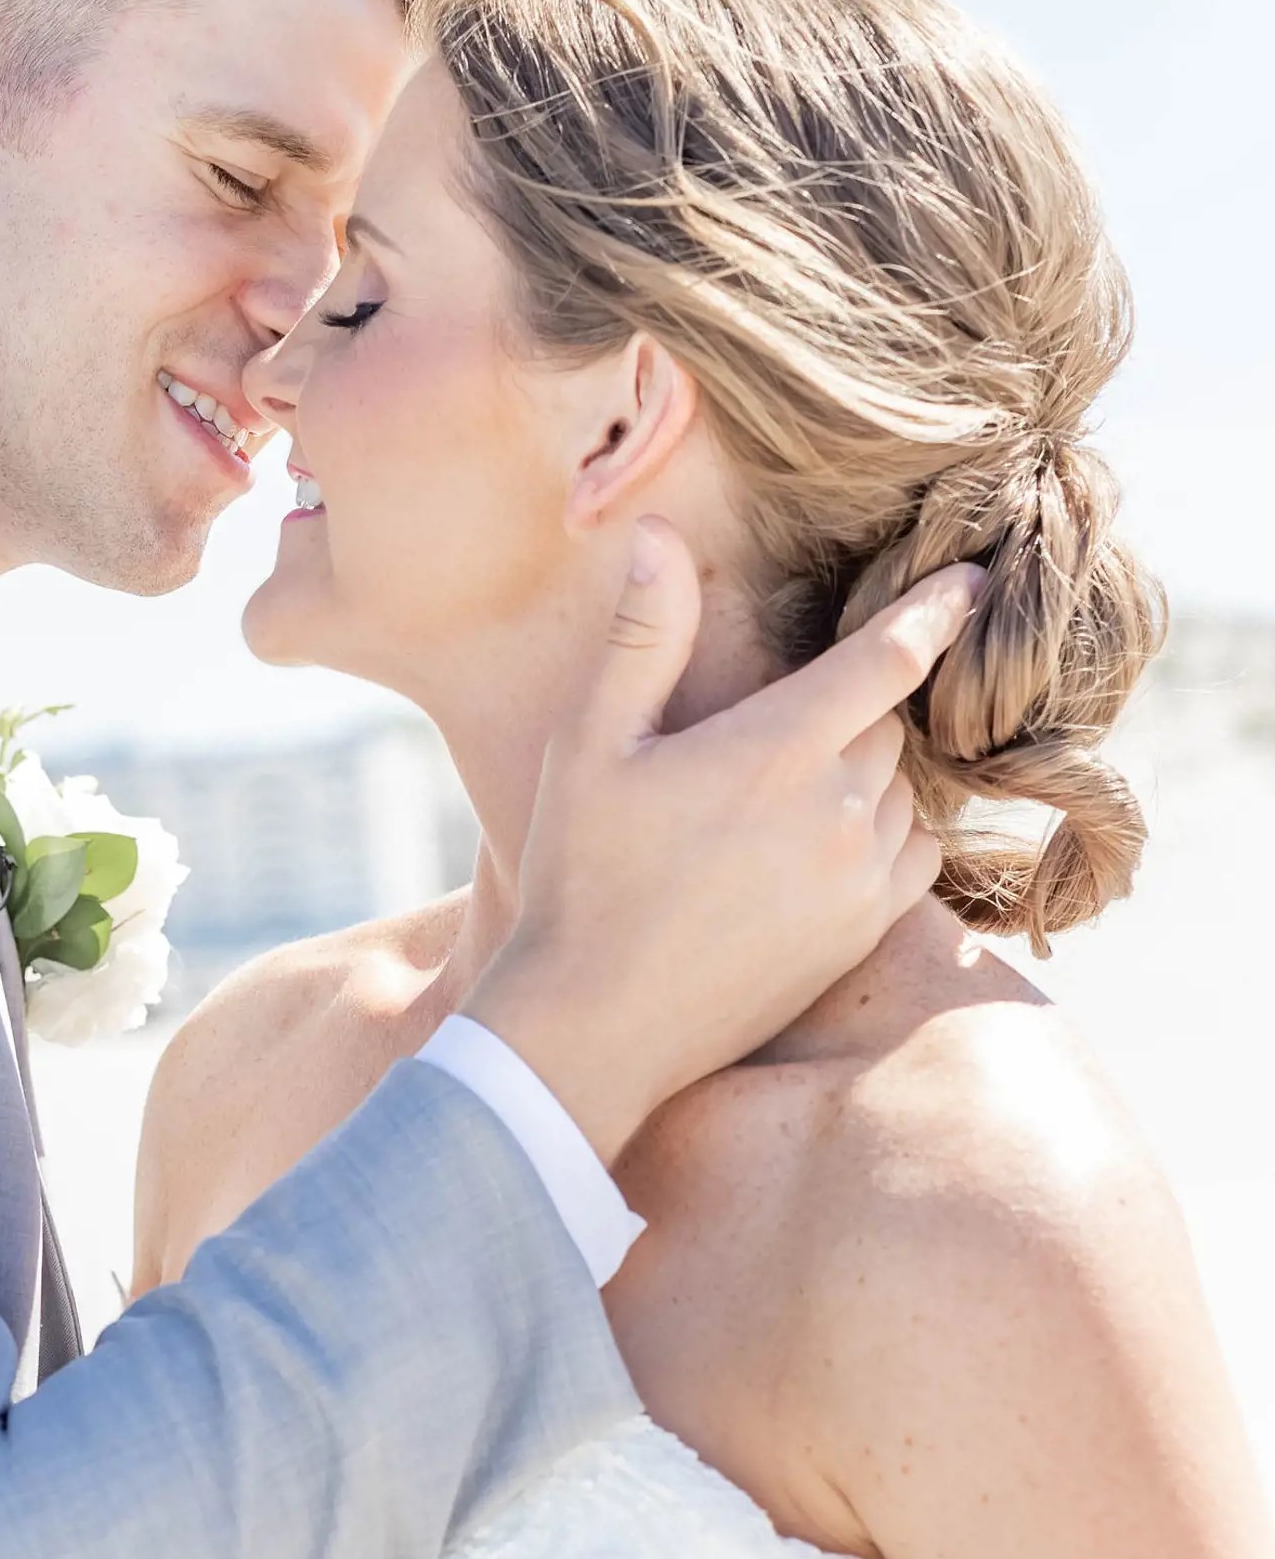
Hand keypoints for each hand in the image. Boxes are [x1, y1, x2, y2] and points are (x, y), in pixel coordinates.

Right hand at [464, 522, 976, 1163]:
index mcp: (775, 750)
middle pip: (888, 725)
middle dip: (851, 713)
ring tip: (787, 800)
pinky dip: (888, 838)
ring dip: (866, 778)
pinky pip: (915, 858)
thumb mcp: (591, 746)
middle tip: (776, 737)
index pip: (890, 657)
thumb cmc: (581, 877)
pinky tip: (824, 849)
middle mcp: (836, 811)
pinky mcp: (862, 935)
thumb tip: (661, 534)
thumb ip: (642, 637)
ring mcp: (857, 879)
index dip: (938, 609)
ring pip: (904, 792)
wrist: (594, 1025)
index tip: (977, 580)